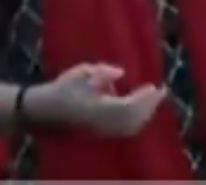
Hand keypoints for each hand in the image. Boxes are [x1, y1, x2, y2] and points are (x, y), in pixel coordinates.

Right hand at [25, 63, 166, 136]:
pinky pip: (125, 130)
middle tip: (161, 91)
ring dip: (145, 113)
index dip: (145, 98)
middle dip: (150, 106)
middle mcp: (103, 123)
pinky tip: (140, 110)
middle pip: (134, 119)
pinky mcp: (101, 134)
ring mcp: (102, 131)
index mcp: (98, 108)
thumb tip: (121, 73)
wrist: (44, 112)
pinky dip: (137, 120)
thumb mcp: (80, 73)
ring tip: (153, 99)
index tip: (155, 86)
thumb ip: (102, 71)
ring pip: (131, 127)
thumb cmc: (61, 89)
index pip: (129, 106)